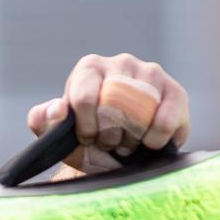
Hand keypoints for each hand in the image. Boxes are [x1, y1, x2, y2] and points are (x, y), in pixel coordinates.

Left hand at [27, 54, 189, 174]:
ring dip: (133, 138)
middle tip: (110, 142)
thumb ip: (43, 120)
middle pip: (113, 105)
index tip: (88, 138)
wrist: (119, 157)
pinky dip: (157, 138)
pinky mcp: (176, 92)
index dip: (86, 127)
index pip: (84, 98)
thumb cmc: (86, 142)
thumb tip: (57, 109)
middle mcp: (121, 63)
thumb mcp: (59, 136)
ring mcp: (151, 74)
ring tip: (128, 142)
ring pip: (141, 112)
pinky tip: (150, 143)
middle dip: (109, 135)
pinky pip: (167, 118)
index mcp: (89, 68)